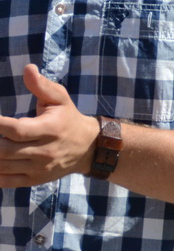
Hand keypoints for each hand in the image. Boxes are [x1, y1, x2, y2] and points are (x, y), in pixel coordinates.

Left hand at [0, 64, 100, 186]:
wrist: (89, 148)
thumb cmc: (68, 119)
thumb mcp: (60, 99)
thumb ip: (42, 85)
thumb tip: (28, 69)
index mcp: (49, 130)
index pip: (16, 130)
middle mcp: (44, 151)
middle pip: (5, 150)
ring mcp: (39, 168)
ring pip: (3, 166)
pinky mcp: (35, 179)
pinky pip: (8, 181)